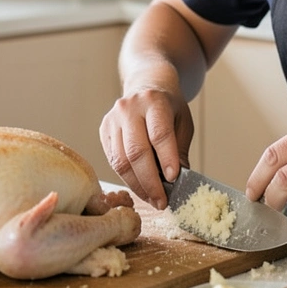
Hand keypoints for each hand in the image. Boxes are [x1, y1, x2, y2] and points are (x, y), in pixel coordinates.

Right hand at [100, 86, 194, 209]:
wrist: (146, 87)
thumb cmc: (168, 108)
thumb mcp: (182, 123)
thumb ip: (179, 151)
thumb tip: (179, 183)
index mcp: (154, 101)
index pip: (159, 134)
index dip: (166, 159)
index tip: (174, 179)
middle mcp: (129, 108)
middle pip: (136, 151)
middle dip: (150, 181)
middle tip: (162, 201)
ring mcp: (113, 119)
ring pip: (121, 161)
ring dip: (137, 185)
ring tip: (152, 198)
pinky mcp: (104, 131)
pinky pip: (113, 161)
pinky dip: (127, 178)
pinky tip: (140, 187)